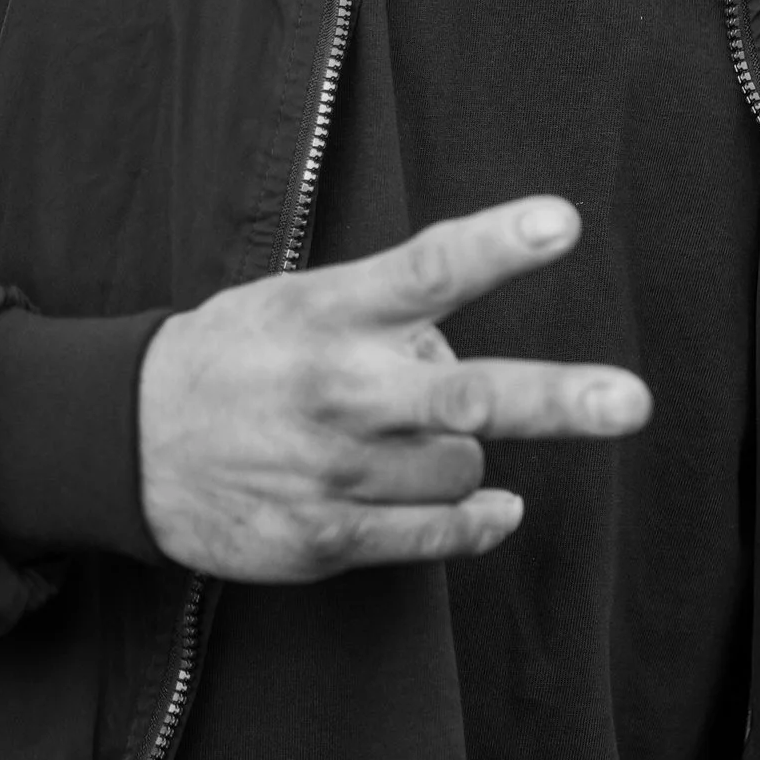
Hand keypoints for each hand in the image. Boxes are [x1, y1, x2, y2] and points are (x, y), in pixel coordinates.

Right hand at [136, 196, 649, 579]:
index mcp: (328, 312)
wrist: (127, 441)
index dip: (496, 244)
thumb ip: (386, 312)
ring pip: (462, 468)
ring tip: (400, 439)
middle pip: (468, 395)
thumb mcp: (298, 302)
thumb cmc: (239, 357)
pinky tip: (493, 508)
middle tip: (632, 401)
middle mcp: (336, 390)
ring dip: (457, 453)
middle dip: (558, 398)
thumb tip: (472, 355)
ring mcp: (331, 470)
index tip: (562, 222)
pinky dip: (477, 519)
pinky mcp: (324, 537)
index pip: (425, 268)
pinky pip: (438, 535)